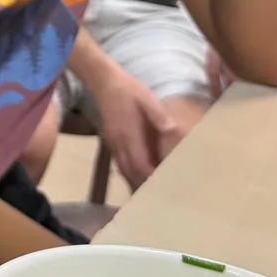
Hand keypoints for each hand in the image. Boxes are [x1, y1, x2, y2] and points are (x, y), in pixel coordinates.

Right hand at [94, 65, 174, 189]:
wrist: (104, 82)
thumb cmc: (128, 90)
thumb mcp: (147, 98)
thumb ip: (158, 116)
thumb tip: (172, 130)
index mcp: (129, 135)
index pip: (141, 165)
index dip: (152, 178)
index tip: (166, 186)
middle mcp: (119, 144)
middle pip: (131, 173)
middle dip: (144, 186)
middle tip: (162, 194)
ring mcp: (113, 144)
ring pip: (124, 171)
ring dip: (136, 182)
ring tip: (151, 191)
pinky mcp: (111, 141)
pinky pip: (120, 164)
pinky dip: (130, 173)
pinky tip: (139, 175)